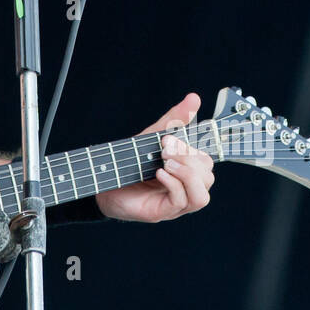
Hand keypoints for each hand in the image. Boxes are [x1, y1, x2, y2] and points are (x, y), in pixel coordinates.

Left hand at [94, 92, 214, 221]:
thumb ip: (174, 120)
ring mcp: (175, 203)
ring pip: (202, 196)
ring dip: (187, 175)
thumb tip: (194, 98)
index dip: (193, 149)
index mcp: (186, 171)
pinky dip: (173, 184)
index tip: (168, 138)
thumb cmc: (130, 160)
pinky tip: (158, 173)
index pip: (207, 162)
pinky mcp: (163, 212)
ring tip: (165, 163)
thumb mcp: (153, 137)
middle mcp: (184, 189)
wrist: (102, 179)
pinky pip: (181, 202)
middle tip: (164, 151)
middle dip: (189, 159)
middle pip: (208, 177)